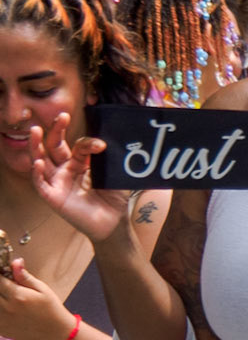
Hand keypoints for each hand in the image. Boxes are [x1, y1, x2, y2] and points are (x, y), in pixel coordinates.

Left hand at [0, 256, 74, 339]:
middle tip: (4, 285)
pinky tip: (5, 307)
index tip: (3, 273)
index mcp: (18, 295)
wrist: (56, 335)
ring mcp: (3, 320)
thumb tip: (15, 262)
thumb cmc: (52, 310)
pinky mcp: (2, 329)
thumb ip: (25, 277)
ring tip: (6, 296)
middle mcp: (7, 308)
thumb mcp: (43, 290)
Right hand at [29, 116, 131, 242]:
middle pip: (55, 145)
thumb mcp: (115, 175)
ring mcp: (58, 181)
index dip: (89, 143)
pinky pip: (40, 183)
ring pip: (41, 160)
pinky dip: (36, 172)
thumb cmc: (114, 198)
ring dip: (36, 145)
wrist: (114, 223)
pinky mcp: (53, 197)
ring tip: (35, 130)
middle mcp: (66, 169)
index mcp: (81, 162)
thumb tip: (120, 139)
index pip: (79, 145)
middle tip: (63, 116)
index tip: (102, 145)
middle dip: (56, 130)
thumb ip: (114, 159)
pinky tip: (37, 162)